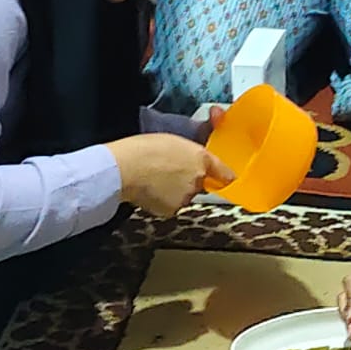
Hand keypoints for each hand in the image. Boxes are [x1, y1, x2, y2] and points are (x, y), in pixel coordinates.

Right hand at [105, 133, 235, 217]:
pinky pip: (171, 205)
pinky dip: (163, 201)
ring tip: (155, 179)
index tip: (227, 179)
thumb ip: (190, 152)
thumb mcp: (172, 140)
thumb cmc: (143, 149)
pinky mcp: (172, 210)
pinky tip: (150, 190)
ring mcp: (186, 196)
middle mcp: (198, 178)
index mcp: (201, 157)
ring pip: (185, 195)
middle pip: (200, 183)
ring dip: (176, 190)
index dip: (225, 176)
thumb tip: (198, 161)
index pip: (224, 172)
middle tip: (168, 170)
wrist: (123, 168)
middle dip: (190, 179)